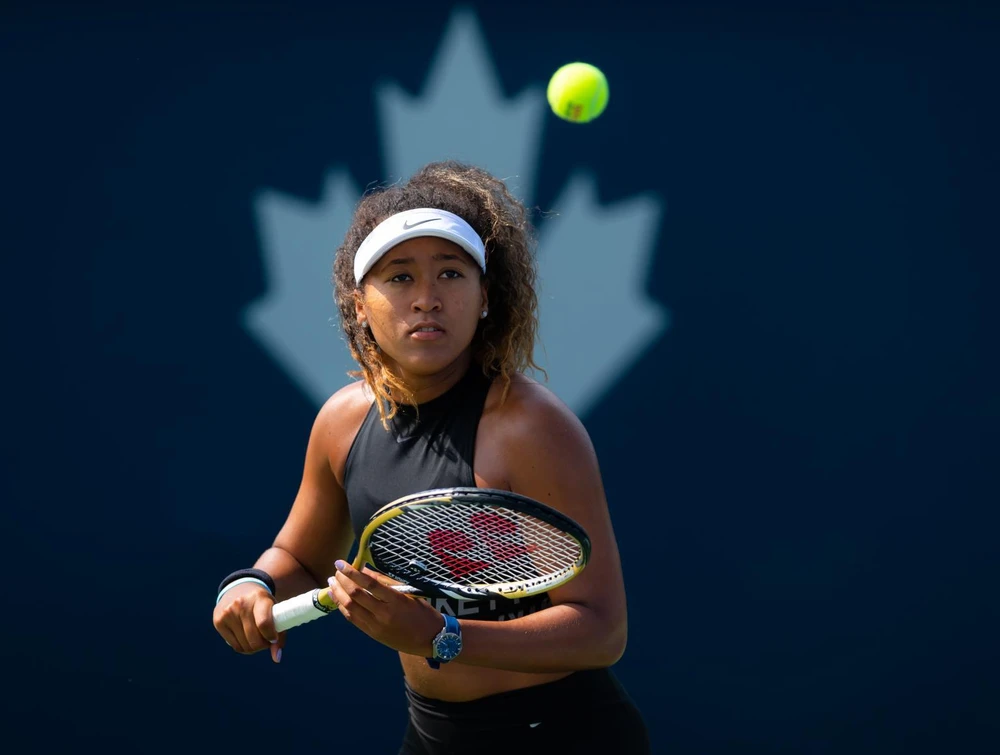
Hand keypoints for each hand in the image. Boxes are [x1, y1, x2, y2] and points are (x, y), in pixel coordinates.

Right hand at [212, 583, 283, 662]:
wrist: (240, 589)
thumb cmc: (262, 604)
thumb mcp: (274, 611)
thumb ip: (280, 634)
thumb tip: (277, 658)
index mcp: (259, 598)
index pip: (264, 623)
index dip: (270, 636)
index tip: (273, 638)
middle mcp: (241, 604)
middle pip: (254, 638)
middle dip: (263, 645)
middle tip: (266, 641)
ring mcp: (228, 612)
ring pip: (244, 645)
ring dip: (253, 648)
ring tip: (257, 639)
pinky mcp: (218, 621)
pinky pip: (235, 646)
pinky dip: (243, 647)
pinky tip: (246, 638)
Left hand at [326, 560, 444, 656]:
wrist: (431, 639)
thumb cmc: (423, 613)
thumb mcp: (409, 593)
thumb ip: (387, 582)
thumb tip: (366, 570)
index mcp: (396, 601)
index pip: (369, 584)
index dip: (353, 572)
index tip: (341, 563)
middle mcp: (384, 614)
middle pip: (356, 595)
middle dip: (342, 581)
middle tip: (336, 571)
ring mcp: (376, 626)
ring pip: (350, 608)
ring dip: (338, 594)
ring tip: (332, 582)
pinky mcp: (372, 634)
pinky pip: (353, 619)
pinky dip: (342, 607)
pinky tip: (337, 598)